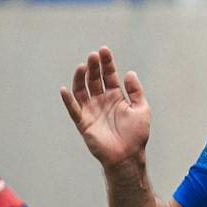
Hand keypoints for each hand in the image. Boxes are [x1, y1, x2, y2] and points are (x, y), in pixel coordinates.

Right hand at [60, 48, 151, 169]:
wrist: (128, 156)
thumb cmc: (136, 135)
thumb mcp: (142, 109)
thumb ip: (135, 91)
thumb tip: (129, 72)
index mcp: (116, 96)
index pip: (108, 75)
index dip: (106, 63)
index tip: (104, 50)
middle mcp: (101, 101)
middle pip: (94, 79)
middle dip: (94, 66)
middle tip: (93, 55)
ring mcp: (91, 110)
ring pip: (82, 90)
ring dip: (80, 78)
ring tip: (83, 66)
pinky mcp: (83, 122)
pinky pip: (73, 109)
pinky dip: (68, 100)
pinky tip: (65, 89)